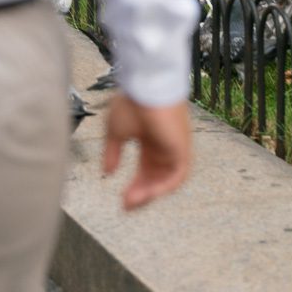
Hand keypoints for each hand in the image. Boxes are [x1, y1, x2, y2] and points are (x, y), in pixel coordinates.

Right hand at [102, 93, 191, 209]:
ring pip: (168, 180)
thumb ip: (113, 153)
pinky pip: (178, 175)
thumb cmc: (132, 102)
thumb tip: (108, 172)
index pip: (146, 171)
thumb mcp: (116, 132)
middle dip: (142, 194)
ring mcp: (176, 147)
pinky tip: (148, 194)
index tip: (123, 201)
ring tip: (133, 202)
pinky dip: (164, 187)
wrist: (145, 86)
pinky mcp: (182, 148)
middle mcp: (165, 146)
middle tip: (126, 206)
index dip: (135, 186)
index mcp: (151, 142)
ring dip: (151, 194)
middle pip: (157, 178)